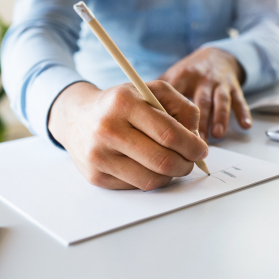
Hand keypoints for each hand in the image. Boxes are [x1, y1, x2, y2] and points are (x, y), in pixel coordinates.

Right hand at [48, 81, 207, 189]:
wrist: (76, 117)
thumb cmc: (122, 104)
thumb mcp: (151, 91)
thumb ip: (182, 107)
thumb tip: (196, 138)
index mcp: (124, 103)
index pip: (169, 134)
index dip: (192, 146)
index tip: (201, 150)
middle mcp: (108, 130)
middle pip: (162, 161)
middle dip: (186, 164)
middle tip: (191, 161)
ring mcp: (99, 156)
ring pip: (151, 180)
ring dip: (170, 175)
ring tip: (172, 163)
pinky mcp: (95, 177)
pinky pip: (136, 187)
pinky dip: (150, 179)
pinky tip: (149, 166)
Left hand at [159, 47, 251, 139]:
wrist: (216, 55)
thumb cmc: (189, 74)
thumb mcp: (172, 78)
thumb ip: (156, 96)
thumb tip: (138, 122)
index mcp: (182, 78)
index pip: (176, 98)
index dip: (173, 117)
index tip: (168, 136)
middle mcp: (201, 79)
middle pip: (199, 101)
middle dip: (198, 122)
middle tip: (194, 143)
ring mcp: (218, 82)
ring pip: (220, 100)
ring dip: (219, 118)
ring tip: (217, 135)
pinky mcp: (234, 86)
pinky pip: (240, 99)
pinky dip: (243, 112)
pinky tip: (245, 125)